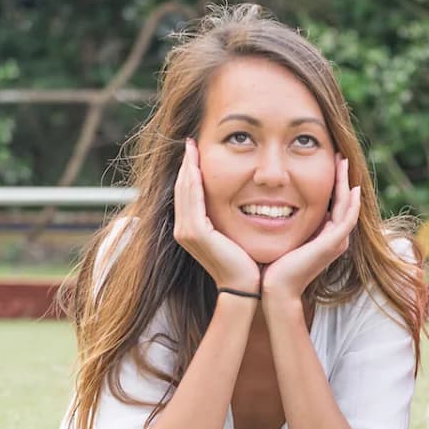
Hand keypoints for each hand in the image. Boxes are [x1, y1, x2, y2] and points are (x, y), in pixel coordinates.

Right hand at [173, 137, 260, 292]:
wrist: (244, 286)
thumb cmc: (246, 262)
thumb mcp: (234, 235)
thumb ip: (229, 218)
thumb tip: (241, 202)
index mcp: (191, 229)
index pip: (188, 193)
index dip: (190, 171)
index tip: (196, 151)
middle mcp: (183, 230)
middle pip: (182, 188)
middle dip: (186, 164)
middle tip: (191, 142)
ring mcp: (186, 231)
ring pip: (184, 190)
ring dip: (188, 167)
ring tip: (192, 147)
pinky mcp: (195, 232)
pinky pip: (192, 199)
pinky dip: (194, 180)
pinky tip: (197, 165)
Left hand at [261, 155, 360, 305]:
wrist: (275, 288)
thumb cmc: (274, 266)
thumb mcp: (285, 238)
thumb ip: (289, 225)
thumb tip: (276, 208)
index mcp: (325, 237)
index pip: (335, 204)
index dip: (333, 183)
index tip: (328, 164)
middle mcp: (335, 238)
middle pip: (345, 202)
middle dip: (342, 178)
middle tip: (339, 157)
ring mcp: (336, 241)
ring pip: (349, 206)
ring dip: (347, 183)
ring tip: (343, 163)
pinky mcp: (332, 244)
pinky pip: (348, 219)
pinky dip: (352, 203)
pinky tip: (351, 187)